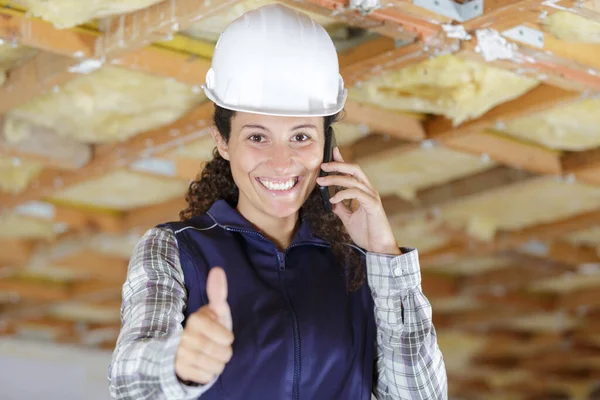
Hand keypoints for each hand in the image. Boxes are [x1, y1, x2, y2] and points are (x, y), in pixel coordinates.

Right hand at [175, 267, 233, 384]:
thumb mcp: (217, 311)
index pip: (226, 337)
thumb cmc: (209, 328)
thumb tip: (218, 269)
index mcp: (195, 320)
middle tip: (218, 347)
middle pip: (221, 353)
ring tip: (211, 356)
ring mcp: (178, 355)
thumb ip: (218, 293)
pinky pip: (205, 376)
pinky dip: (209, 373)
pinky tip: (204, 365)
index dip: (228, 338)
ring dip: (217, 363)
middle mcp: (183, 337)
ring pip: (214, 366)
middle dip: (224, 352)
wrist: (190, 348)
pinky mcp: (177, 370)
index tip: (223, 335)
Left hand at [316, 147, 399, 254]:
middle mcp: (368, 191)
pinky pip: (356, 193)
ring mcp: (371, 196)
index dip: (342, 161)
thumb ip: (341, 208)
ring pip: (353, 180)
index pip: (352, 172)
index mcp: (363, 192)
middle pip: (354, 169)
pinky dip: (343, 193)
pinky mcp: (372, 205)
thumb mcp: (348, 219)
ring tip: (321, 181)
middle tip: (323, 165)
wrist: (378, 248)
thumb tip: (332, 202)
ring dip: (335, 179)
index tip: (332, 152)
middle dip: (338, 165)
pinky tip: (333, 198)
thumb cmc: (366, 233)